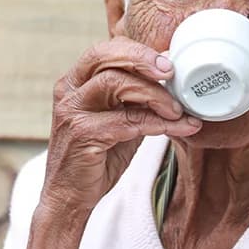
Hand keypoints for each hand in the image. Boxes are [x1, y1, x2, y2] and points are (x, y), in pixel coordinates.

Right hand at [42, 36, 201, 215]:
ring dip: (154, 95)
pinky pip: (127, 120)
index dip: (137, 51)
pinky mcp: (83, 134)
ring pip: (115, 83)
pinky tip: (179, 128)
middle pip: (104, 57)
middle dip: (143, 59)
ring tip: (178, 110)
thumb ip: (135, 101)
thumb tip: (174, 85)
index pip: (104, 51)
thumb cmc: (95, 158)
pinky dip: (158, 123)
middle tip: (172, 73)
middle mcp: (69, 91)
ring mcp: (72, 112)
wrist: (69, 198)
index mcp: (75, 82)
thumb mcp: (117, 121)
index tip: (168, 61)